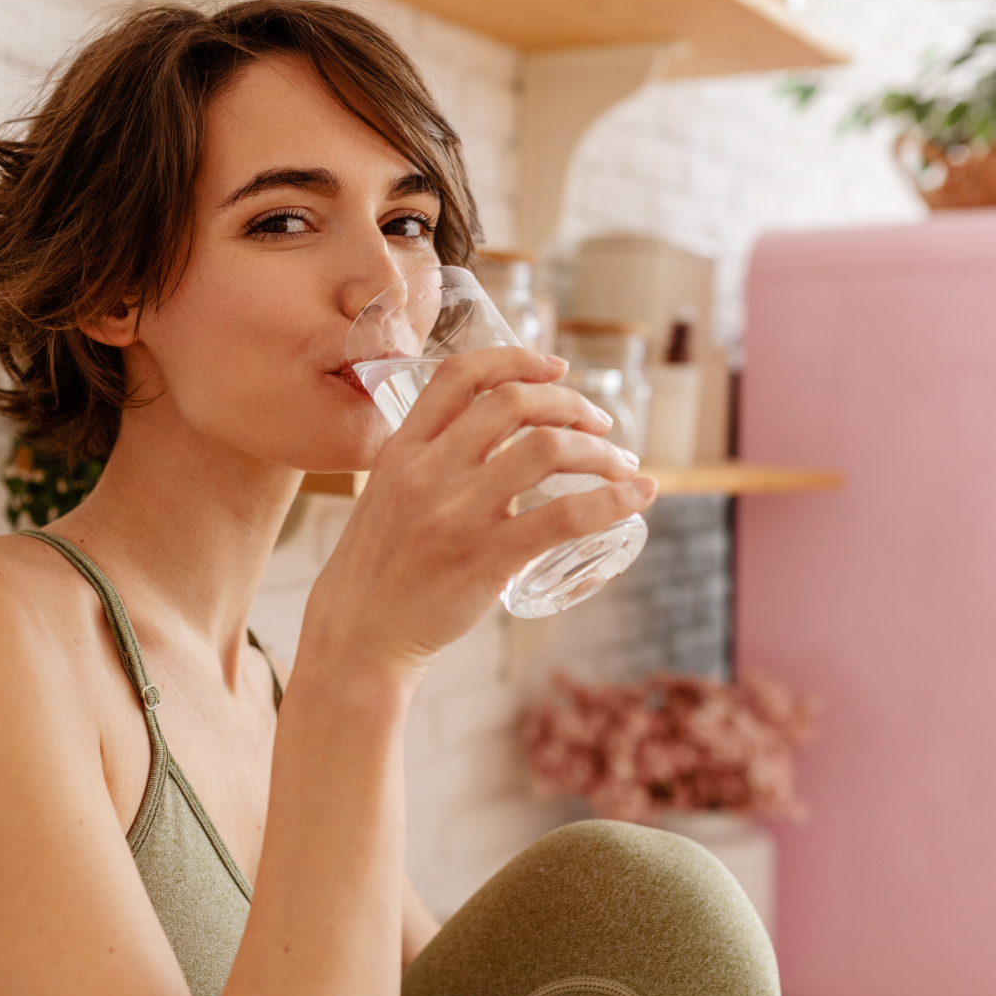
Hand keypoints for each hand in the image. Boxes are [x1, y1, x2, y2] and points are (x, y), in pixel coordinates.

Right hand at [300, 347, 655, 674]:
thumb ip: (429, 465)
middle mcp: (426, 472)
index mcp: (401, 449)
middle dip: (570, 404)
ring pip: (545, 450)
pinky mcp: (484, 560)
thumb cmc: (377, 569)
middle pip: (513, 403)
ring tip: (621, 465)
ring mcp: (455, 515)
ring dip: (599, 451)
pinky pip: (561, 517)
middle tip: (600, 426)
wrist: (357, 636)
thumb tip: (493, 446)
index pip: (460, 376)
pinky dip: (610, 501)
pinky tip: (638, 497)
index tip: (555, 367)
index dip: (516, 359)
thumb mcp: (386, 495)